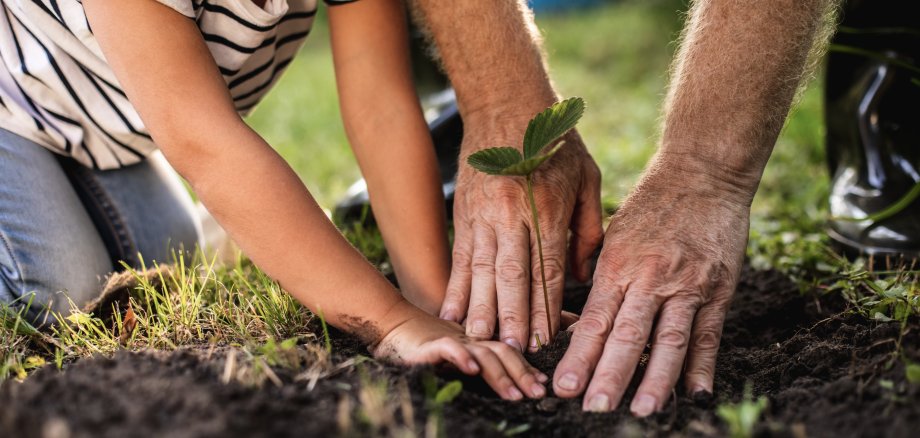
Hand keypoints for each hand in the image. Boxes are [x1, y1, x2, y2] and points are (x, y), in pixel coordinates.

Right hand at [374, 311, 547, 399]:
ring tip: (515, 395)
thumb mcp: (454, 354)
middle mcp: (469, 339)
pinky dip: (462, 358)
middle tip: (538, 393)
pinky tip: (472, 370)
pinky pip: (449, 349)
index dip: (527, 367)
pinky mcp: (430, 344)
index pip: (508, 351)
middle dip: (523, 373)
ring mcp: (451, 340)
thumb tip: (491, 378)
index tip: (543, 384)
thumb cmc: (422, 344)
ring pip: (483, 353)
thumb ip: (475, 361)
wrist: (390, 325)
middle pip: (503, 352)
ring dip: (501, 375)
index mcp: (476, 341)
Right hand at [440, 128, 603, 352]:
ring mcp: (484, 214)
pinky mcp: (464, 213)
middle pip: (513, 275)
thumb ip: (589, 228)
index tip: (545, 339)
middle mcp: (513, 214)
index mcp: (548, 207)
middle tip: (512, 351)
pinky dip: (456, 287)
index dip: (546, 306)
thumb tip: (583, 274)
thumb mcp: (587, 177)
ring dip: (481, 309)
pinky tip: (451, 312)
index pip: (547, 268)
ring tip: (479, 341)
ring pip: (482, 270)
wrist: (507, 104)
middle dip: (512, 317)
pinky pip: (460, 257)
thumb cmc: (556, 143)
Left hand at [552, 156, 750, 415]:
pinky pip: (709, 334)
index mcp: (618, 265)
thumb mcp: (613, 236)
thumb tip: (579, 324)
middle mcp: (651, 278)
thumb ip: (600, 279)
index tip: (563, 386)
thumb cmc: (649, 206)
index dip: (579, 356)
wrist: (702, 174)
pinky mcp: (718, 288)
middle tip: (593, 407)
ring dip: (655, 380)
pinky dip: (702, 366)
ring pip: (669, 340)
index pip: (595, 320)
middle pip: (628, 336)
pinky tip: (693, 393)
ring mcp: (688, 285)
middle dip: (609, 376)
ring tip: (642, 410)